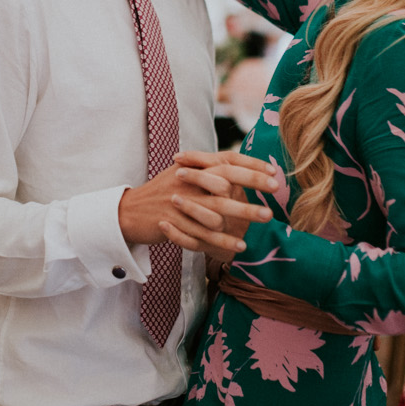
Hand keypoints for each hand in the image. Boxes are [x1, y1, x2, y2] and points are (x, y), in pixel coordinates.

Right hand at [119, 158, 276, 258]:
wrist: (129, 212)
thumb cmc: (162, 192)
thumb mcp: (182, 174)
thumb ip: (207, 169)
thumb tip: (238, 165)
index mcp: (192, 168)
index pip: (225, 160)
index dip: (249, 164)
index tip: (272, 170)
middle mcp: (187, 182)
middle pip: (225, 180)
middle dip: (252, 183)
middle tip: (276, 188)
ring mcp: (180, 204)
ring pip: (217, 209)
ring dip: (244, 213)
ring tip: (266, 217)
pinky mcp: (174, 225)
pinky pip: (203, 235)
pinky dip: (223, 241)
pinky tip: (240, 245)